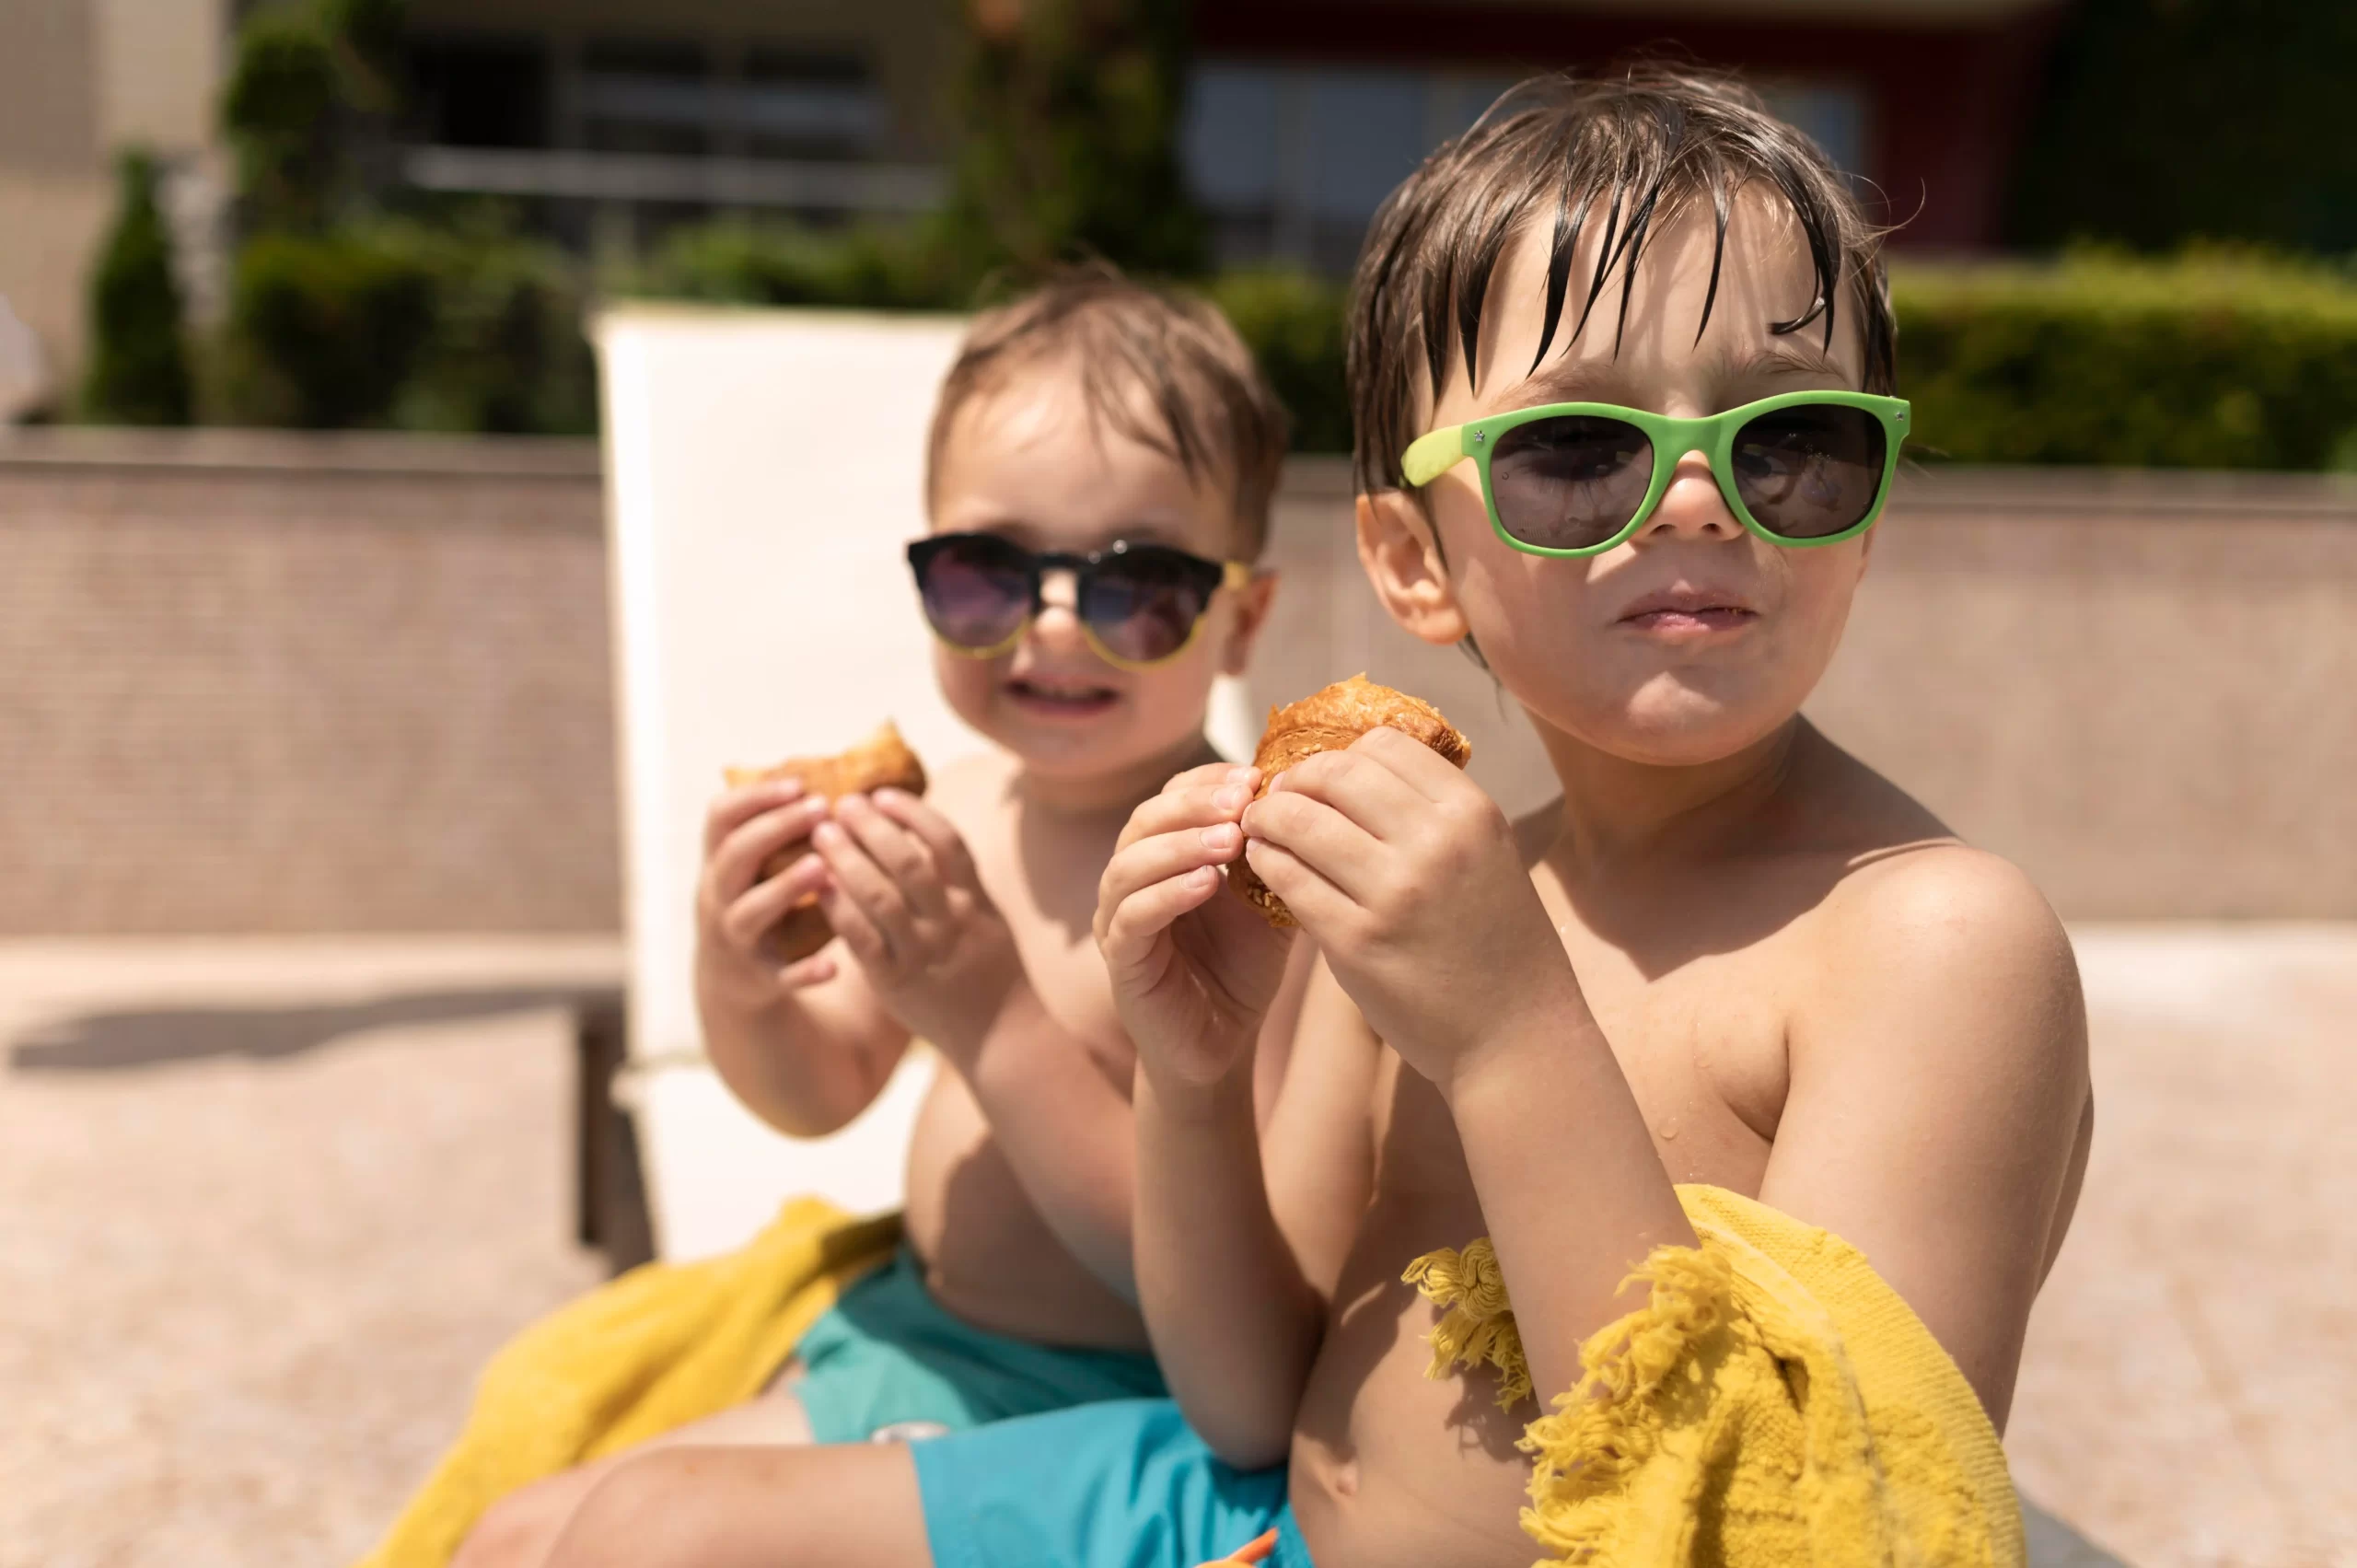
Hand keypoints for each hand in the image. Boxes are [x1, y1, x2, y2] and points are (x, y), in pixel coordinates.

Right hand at [695, 775, 839, 1008]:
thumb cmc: (757, 901)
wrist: (732, 980)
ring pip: (749, 912)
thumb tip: (829, 771)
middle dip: (775, 828)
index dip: (754, 796)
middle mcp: (718, 896)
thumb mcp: (754, 865)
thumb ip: (777, 829)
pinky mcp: (759, 976)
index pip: (720, 817)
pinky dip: (805, 972)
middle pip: (735, 856)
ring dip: (784, 888)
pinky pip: (780, 975)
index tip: (797, 783)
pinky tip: (834, 967)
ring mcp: (734, 937)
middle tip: (822, 808)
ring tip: (822, 867)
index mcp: (719, 862)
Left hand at [808, 789, 1017, 1059]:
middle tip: (842, 804)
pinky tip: (819, 886)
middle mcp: (952, 922)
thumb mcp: (989, 920)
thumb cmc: (992, 974)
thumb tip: (925, 836)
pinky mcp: (897, 983)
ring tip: (822, 834)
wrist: (1004, 1038)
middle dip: (872, 828)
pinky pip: (863, 940)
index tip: (882, 794)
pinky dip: (840, 909)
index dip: (913, 813)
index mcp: (976, 901)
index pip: (948, 843)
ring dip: (848, 860)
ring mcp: (924, 954)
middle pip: (909, 862)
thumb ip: (960, 883)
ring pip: (881, 897)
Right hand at [1095, 762, 1295, 1097]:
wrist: (1221, 1042)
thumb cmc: (1242, 967)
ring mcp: (1118, 919)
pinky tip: (1207, 885)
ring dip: (1180, 845)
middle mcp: (1133, 878)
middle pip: (1145, 819)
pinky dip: (1167, 894)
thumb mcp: (1268, 902)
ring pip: (1130, 864)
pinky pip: (1133, 917)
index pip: (1173, 796)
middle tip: (1242, 800)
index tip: (1256, 774)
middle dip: (1194, 804)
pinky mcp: (1120, 961)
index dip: (1209, 780)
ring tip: (1230, 841)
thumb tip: (1310, 800)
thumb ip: (1276, 856)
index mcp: (1165, 853)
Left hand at [1238, 727, 1579, 1091]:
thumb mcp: (1489, 856)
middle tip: (1280, 796)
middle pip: (1334, 773)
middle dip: (1296, 779)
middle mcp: (1435, 843)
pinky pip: (1289, 879)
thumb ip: (1434, 812)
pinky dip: (1267, 862)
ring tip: (1258, 828)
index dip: (1341, 754)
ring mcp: (1393, 892)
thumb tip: (1358, 767)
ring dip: (1268, 818)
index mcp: (1471, 813)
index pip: (1384, 744)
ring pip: (1300, 821)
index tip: (1321, 775)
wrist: (1516, 1037)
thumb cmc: (1499, 945)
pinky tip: (1265, 865)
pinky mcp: (1356, 941)